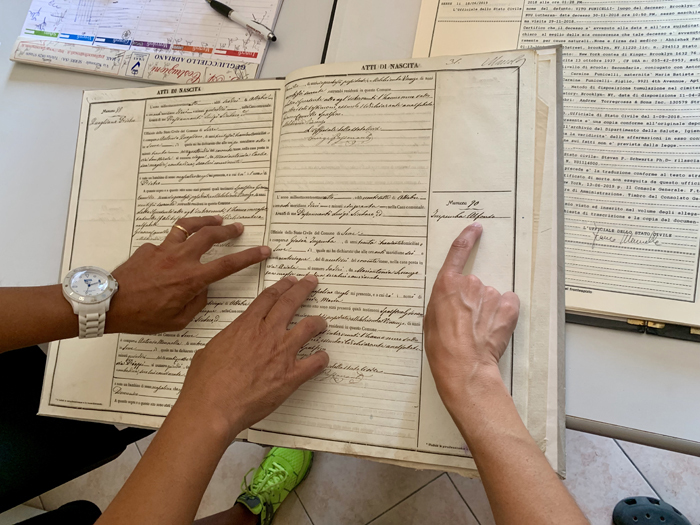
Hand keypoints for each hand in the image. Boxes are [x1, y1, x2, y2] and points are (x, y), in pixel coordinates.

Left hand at [106, 216, 269, 334]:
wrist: (109, 304)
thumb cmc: (142, 316)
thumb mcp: (177, 320)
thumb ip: (197, 303)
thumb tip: (204, 290)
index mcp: (191, 279)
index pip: (228, 264)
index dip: (249, 256)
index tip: (263, 250)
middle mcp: (181, 259)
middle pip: (211, 235)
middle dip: (229, 230)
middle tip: (238, 228)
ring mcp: (164, 249)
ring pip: (189, 226)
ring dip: (205, 221)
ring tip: (216, 220)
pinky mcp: (149, 247)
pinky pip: (167, 240)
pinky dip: (176, 242)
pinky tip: (175, 250)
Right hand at [175, 274, 328, 440]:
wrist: (213, 407)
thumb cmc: (205, 384)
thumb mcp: (208, 352)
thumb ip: (222, 344)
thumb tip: (221, 348)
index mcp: (246, 325)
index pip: (268, 297)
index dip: (282, 286)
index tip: (290, 281)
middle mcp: (267, 333)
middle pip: (290, 302)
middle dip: (303, 289)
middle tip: (311, 282)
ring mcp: (282, 353)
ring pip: (309, 327)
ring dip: (318, 322)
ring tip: (322, 322)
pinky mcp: (291, 375)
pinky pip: (315, 362)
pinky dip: (322, 359)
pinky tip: (323, 358)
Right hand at [424, 223, 519, 409]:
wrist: (464, 366)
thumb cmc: (442, 347)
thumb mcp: (430, 320)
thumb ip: (443, 301)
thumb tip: (452, 300)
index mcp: (446, 284)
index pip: (458, 251)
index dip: (468, 237)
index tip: (476, 227)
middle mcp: (470, 283)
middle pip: (474, 285)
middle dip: (473, 301)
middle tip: (466, 324)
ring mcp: (491, 294)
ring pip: (491, 298)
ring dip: (487, 311)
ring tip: (478, 332)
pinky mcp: (508, 306)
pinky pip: (507, 305)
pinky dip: (503, 315)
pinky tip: (493, 330)